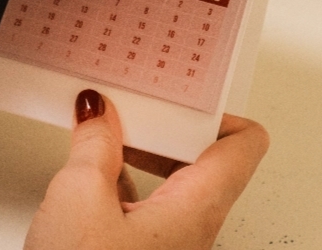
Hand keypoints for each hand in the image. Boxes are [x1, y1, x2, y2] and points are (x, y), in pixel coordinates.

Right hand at [24, 90, 268, 249]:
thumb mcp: (79, 196)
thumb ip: (93, 144)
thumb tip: (97, 111)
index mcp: (196, 208)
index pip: (242, 143)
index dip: (217, 108)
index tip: (184, 86)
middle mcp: (192, 227)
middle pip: (202, 155)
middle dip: (166, 122)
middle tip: (137, 99)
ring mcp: (166, 242)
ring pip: (170, 177)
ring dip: (140, 147)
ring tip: (108, 124)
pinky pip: (144, 199)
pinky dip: (122, 174)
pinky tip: (92, 164)